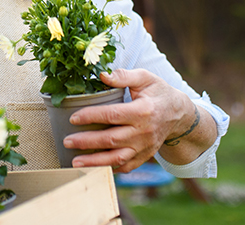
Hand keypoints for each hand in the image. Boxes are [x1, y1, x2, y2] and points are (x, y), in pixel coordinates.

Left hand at [62, 68, 192, 172]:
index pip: (113, 115)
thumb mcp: (145, 78)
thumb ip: (124, 76)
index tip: (73, 118)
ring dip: (95, 162)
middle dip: (87, 142)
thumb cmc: (158, 92)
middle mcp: (144, 132)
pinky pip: (126, 166)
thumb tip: (102, 75)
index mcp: (143, 111)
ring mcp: (145, 147)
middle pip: (111, 140)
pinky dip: (109, 169)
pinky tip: (93, 168)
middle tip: (67, 141)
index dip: (91, 117)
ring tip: (75, 162)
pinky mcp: (144, 156)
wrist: (178, 113)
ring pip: (117, 158)